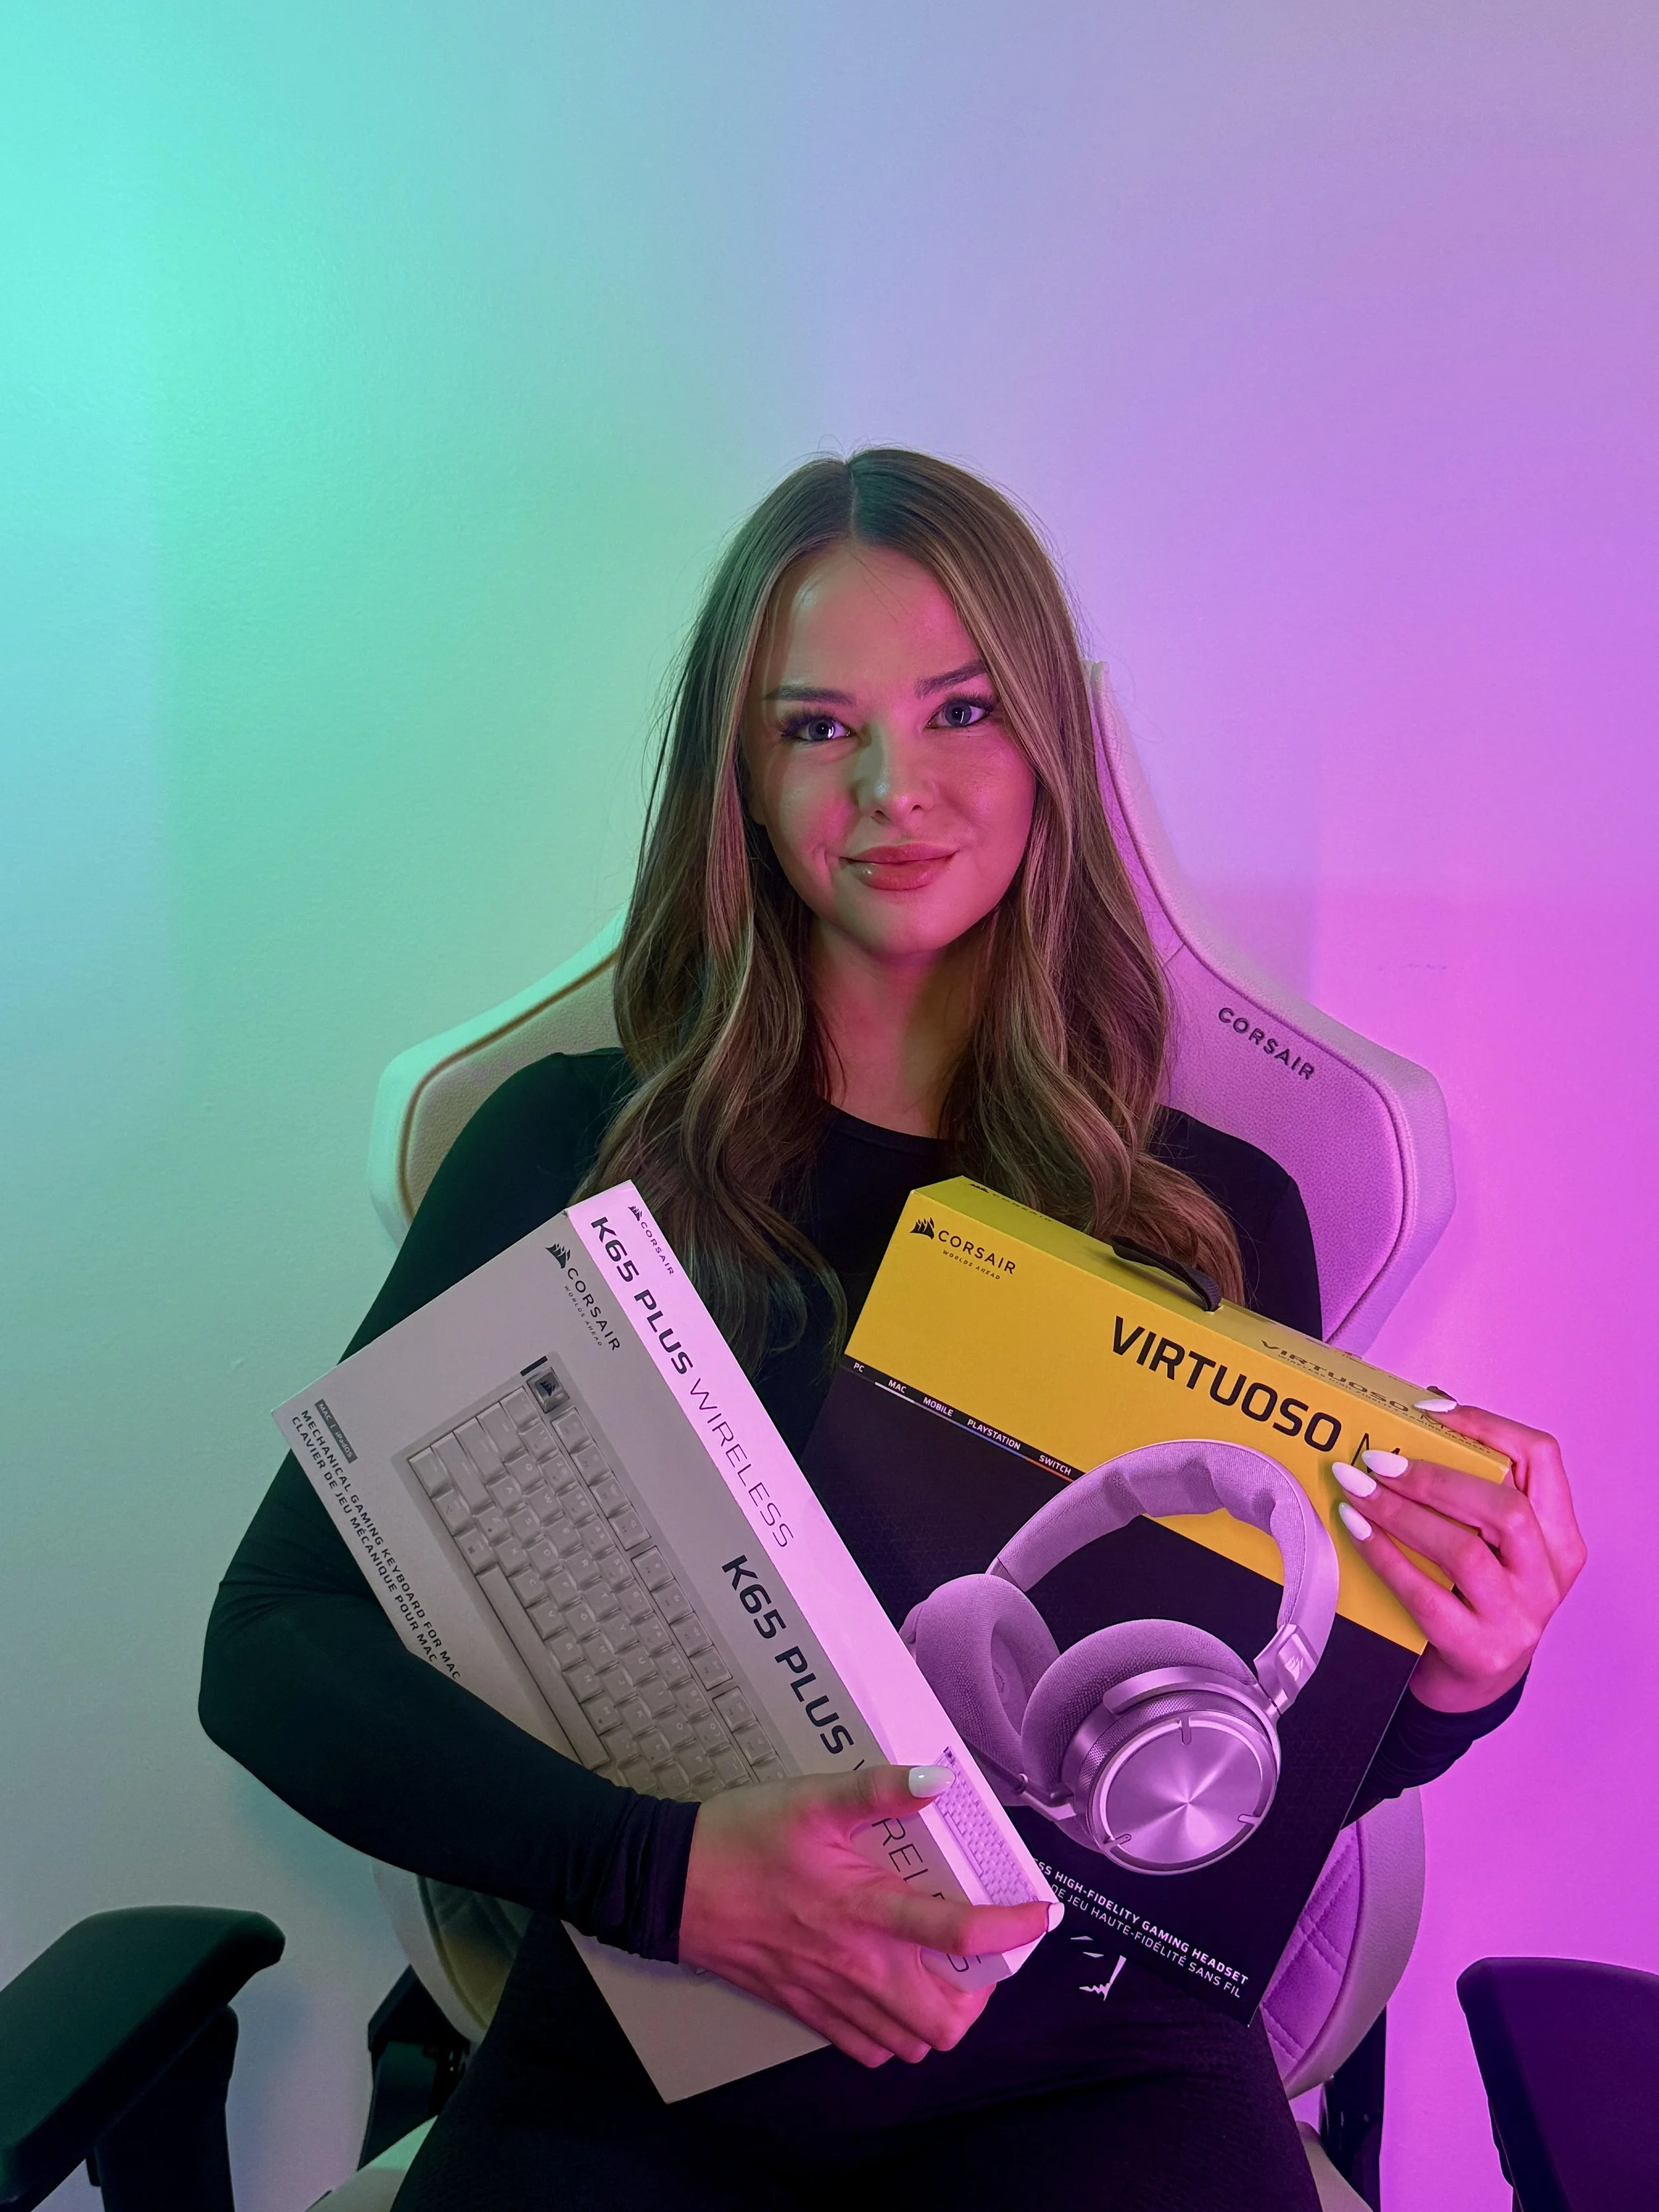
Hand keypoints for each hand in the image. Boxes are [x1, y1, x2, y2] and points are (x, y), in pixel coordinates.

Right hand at [677, 1764, 1050, 2067]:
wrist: (671, 1882)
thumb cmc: (743, 1836)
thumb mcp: (813, 1798)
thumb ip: (879, 1789)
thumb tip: (937, 1779)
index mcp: (865, 1911)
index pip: (959, 1934)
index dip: (1011, 1929)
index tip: (1038, 1915)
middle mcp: (855, 1966)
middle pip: (943, 2022)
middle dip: (976, 1997)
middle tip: (978, 1954)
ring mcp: (828, 1995)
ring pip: (907, 2041)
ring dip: (935, 2016)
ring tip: (939, 1973)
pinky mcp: (802, 2007)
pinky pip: (863, 2047)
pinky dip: (890, 2032)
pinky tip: (889, 1990)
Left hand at [1333, 1405, 1586, 1711]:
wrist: (1470, 1680)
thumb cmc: (1473, 1595)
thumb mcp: (1490, 1542)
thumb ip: (1470, 1488)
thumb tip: (1421, 1411)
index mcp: (1559, 1536)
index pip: (1541, 1459)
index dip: (1486, 1426)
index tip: (1431, 1412)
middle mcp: (1547, 1577)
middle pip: (1504, 1508)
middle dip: (1433, 1476)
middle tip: (1377, 1461)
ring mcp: (1518, 1618)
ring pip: (1464, 1551)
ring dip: (1401, 1513)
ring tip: (1356, 1489)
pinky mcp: (1479, 1651)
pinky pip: (1425, 1595)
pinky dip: (1385, 1556)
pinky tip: (1357, 1529)